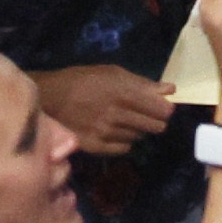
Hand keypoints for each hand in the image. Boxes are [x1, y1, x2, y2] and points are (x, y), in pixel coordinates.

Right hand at [31, 62, 177, 156]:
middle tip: (147, 115)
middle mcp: (117, 116)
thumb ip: (144, 84)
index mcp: (124, 94)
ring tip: (126, 120)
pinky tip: (116, 132)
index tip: (164, 107)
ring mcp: (105, 133)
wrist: (51, 98)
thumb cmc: (84, 80)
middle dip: (156, 120)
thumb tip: (170, 89)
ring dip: (138, 130)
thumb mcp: (114, 73)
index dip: (166, 109)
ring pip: (139, 137)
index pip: (162, 110)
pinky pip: (123, 149)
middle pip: (155, 126)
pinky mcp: (95, 147)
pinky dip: (124, 141)